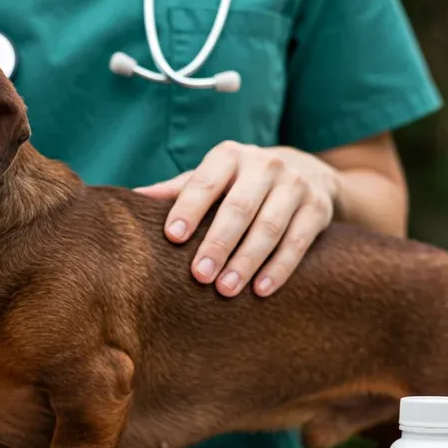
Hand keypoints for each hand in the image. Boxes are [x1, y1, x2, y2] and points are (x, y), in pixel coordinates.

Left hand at [135, 141, 338, 296]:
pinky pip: (298, 241)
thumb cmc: (241, 182)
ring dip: (248, 260)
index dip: (189, 208)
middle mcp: (265, 165)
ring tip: (226, 289)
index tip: (173, 236)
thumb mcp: (213, 178)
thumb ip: (177, 190)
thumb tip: (130, 199)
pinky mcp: (318, 208)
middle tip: (200, 275)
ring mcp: (295, 185)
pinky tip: (262, 291)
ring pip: (270, 226)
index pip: (206, 181)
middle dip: (219, 242)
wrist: (308, 172)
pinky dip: (280, 268)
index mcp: (230, 156)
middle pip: (240, 207)